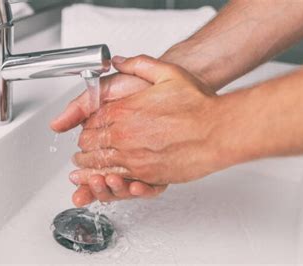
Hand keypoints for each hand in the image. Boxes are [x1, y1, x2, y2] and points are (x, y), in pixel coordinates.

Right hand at [50, 69, 166, 206]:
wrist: (172, 85)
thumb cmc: (140, 87)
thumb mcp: (106, 90)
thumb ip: (80, 106)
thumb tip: (55, 124)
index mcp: (106, 138)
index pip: (89, 163)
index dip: (81, 172)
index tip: (76, 176)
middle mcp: (122, 152)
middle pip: (103, 179)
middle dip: (94, 185)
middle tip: (90, 181)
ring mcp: (139, 162)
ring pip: (122, 187)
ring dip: (113, 189)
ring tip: (108, 181)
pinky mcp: (158, 169)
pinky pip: (148, 189)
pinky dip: (140, 191)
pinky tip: (134, 185)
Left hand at [73, 55, 226, 187]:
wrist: (219, 130)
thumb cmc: (198, 105)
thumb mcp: (167, 73)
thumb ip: (138, 65)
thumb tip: (118, 61)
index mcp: (124, 111)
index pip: (90, 120)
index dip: (86, 125)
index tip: (87, 127)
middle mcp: (124, 135)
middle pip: (89, 144)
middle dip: (85, 146)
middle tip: (83, 149)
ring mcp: (133, 156)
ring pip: (99, 164)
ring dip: (90, 165)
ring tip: (86, 166)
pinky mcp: (146, 174)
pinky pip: (117, 178)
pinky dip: (106, 178)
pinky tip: (105, 176)